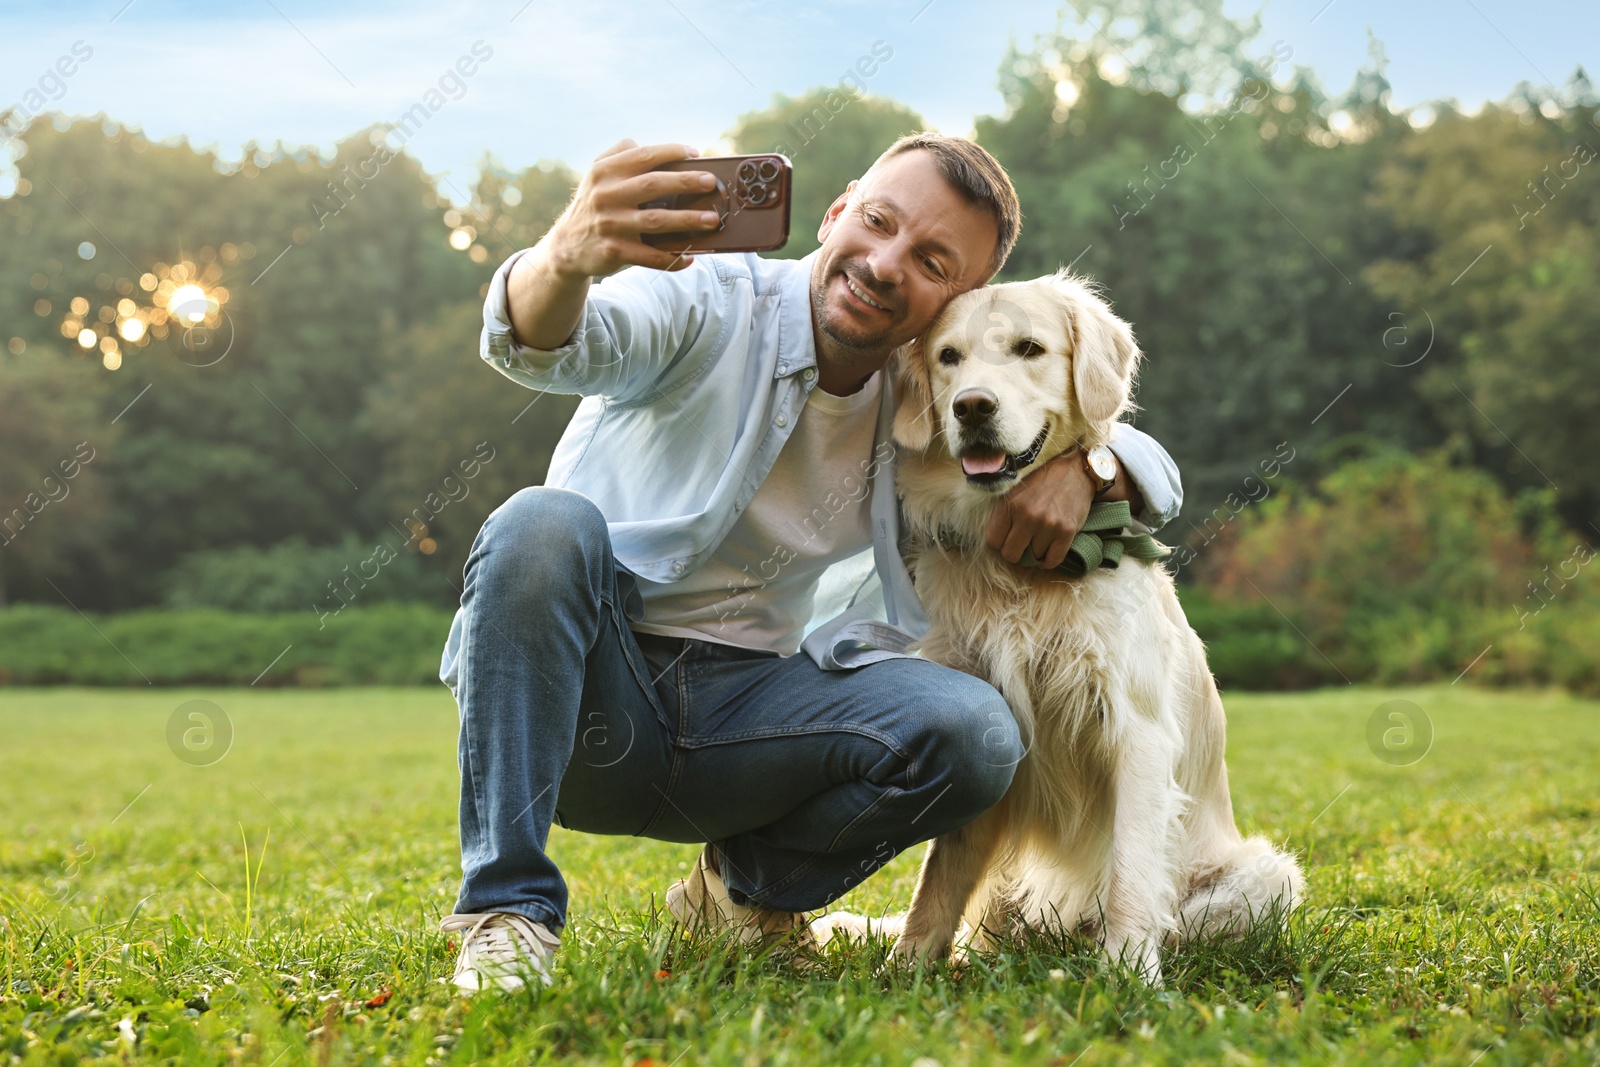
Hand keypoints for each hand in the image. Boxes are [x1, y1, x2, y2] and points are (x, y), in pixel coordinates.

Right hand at [545, 139, 722, 276]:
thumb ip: (619, 153)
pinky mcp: (614, 252)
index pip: (642, 155)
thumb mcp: (596, 173)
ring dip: (687, 220)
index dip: (671, 151)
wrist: (566, 246)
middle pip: (653, 185)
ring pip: (656, 221)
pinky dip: (671, 259)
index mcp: (604, 172)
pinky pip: (649, 256)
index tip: (696, 153)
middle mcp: (605, 196)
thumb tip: (650, 145)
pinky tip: (690, 256)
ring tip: (712, 220)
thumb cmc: (594, 203)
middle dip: (686, 182)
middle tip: (711, 183)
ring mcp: (610, 225)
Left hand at [984, 449, 1096, 568]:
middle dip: (1015, 552)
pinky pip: (1053, 560)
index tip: (1007, 538)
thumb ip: (1004, 514)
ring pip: (1033, 558)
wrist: (1075, 471)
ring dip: (1035, 552)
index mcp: (1010, 505)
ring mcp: (1048, 524)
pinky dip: (1049, 561)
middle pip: (1011, 554)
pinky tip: (1047, 552)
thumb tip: (996, 543)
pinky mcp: (1067, 531)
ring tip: (1038, 540)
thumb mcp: (1015, 491)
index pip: (993, 540)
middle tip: (1022, 544)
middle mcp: (1028, 515)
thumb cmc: (1041, 483)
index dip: (999, 543)